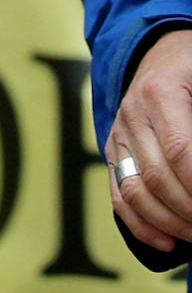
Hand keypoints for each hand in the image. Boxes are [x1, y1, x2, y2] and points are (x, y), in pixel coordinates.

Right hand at [108, 28, 191, 250]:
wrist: (162, 49)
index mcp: (162, 93)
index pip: (180, 152)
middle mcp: (133, 114)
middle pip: (159, 179)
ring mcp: (119, 133)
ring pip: (136, 192)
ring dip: (172, 224)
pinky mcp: (112, 150)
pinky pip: (118, 194)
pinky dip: (141, 225)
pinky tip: (168, 243)